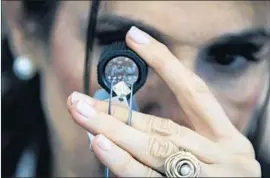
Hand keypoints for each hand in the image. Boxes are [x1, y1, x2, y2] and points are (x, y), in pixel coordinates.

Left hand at [67, 26, 260, 176]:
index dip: (164, 62)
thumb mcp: (207, 157)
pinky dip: (123, 164)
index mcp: (228, 140)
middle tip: (82, 100)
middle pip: (165, 128)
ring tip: (84, 115)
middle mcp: (224, 157)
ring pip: (155, 150)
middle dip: (120, 113)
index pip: (195, 92)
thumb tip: (120, 121)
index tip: (135, 39)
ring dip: (114, 132)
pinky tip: (102, 147)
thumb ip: (174, 139)